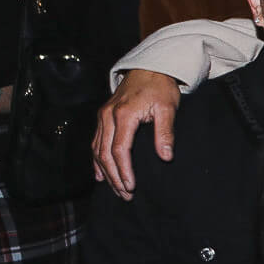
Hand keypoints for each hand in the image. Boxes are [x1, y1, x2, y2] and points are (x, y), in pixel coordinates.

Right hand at [93, 70, 181, 198]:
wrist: (149, 67)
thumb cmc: (160, 87)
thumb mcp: (168, 107)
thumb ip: (165, 132)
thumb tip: (166, 156)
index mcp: (123, 115)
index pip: (119, 149)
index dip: (124, 170)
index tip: (131, 186)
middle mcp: (108, 116)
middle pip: (105, 153)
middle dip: (114, 176)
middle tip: (125, 195)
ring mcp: (103, 116)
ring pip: (98, 149)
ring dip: (106, 172)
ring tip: (116, 190)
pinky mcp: (103, 117)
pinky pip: (96, 142)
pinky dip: (96, 160)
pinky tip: (100, 175)